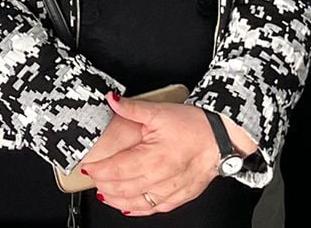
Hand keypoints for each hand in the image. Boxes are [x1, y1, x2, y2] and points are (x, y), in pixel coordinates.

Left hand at [79, 95, 252, 215]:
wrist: (222, 137)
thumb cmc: (194, 126)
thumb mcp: (159, 111)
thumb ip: (132, 108)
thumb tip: (111, 100)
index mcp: (154, 158)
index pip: (119, 170)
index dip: (100, 171)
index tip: (88, 168)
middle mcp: (162, 178)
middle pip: (125, 189)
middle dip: (105, 186)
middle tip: (94, 180)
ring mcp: (172, 189)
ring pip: (139, 202)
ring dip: (119, 200)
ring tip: (105, 195)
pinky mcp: (181, 195)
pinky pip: (157, 208)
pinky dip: (140, 209)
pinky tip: (130, 206)